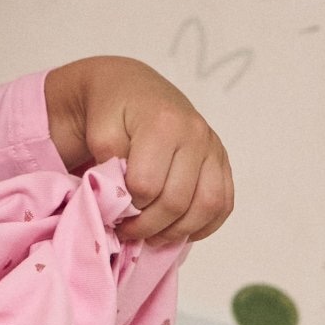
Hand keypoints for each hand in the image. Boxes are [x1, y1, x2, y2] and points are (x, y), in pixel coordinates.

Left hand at [44, 56, 233, 247]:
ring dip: (179, 231)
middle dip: (150, 226)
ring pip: (208, 206)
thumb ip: (109, 166)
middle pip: (178, 201)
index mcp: (163, 123)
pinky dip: (206, 224)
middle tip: (129, 232)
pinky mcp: (222, 160)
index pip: (147, 185)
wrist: (130, 87)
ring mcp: (213, 147)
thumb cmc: (111, 110)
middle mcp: (196, 134)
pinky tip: (181, 230)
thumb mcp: (99, 131)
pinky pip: (224, 203)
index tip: (114, 210)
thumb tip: (124, 205)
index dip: (128, 206)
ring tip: (154, 236)